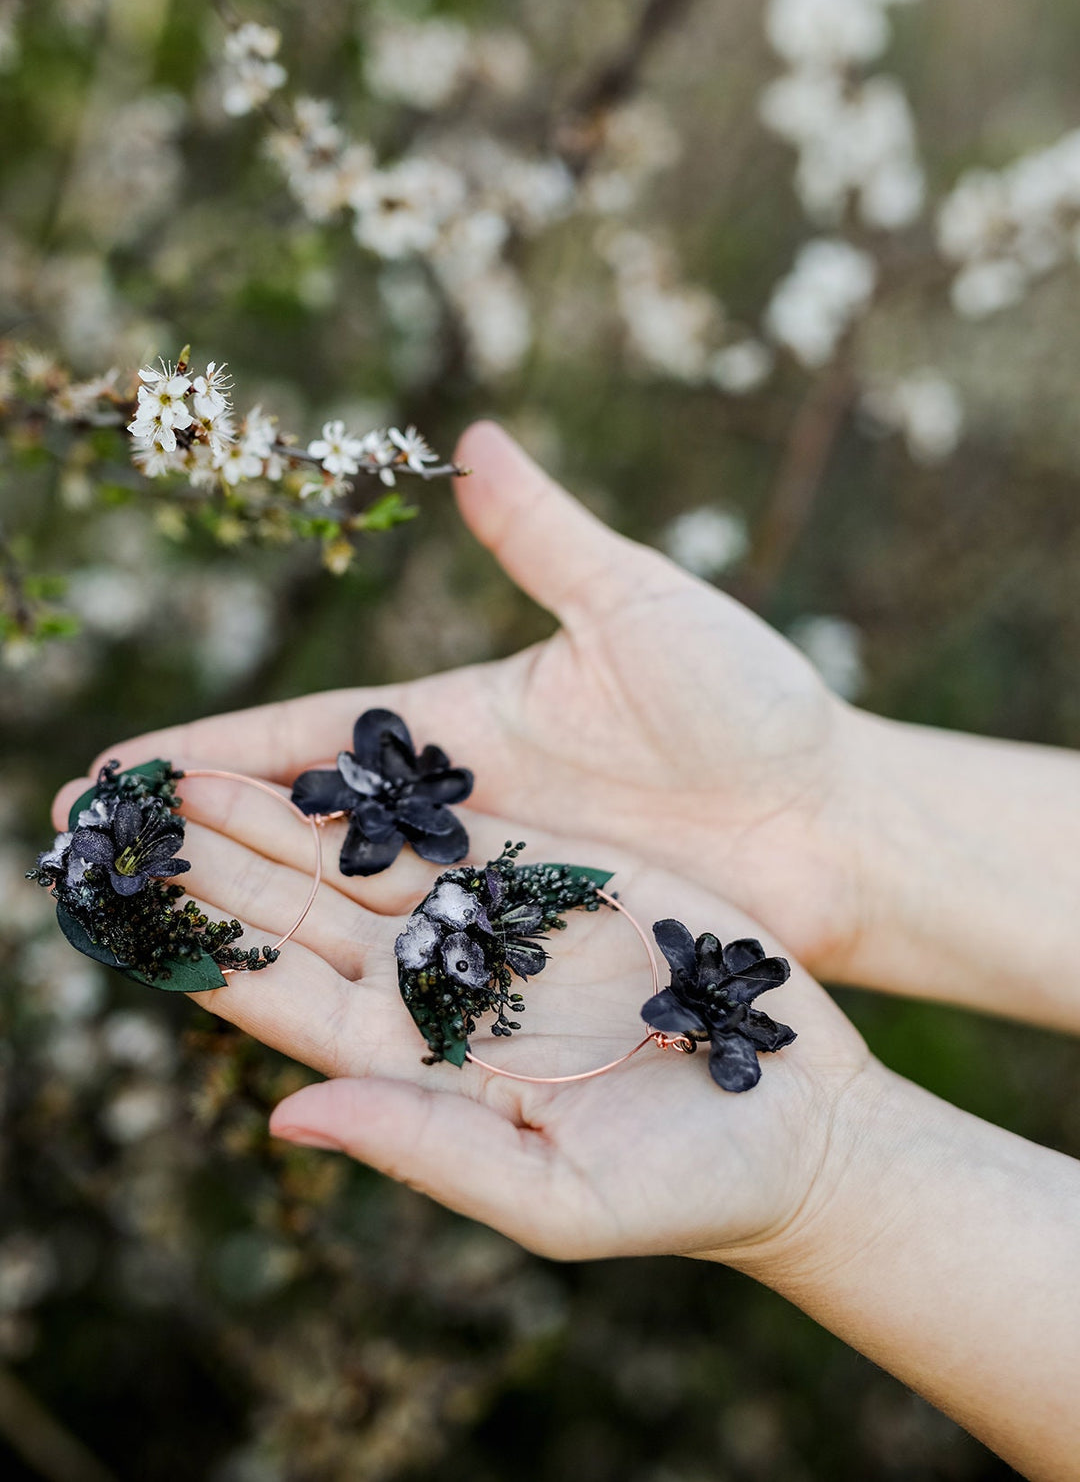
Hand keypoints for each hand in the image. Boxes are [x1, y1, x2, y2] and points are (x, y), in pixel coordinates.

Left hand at [52, 768, 869, 1261]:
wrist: (801, 1127)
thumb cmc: (683, 1188)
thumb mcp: (552, 1196)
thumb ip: (424, 1150)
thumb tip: (287, 1118)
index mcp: (417, 1065)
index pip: (282, 1001)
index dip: (200, 951)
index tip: (122, 904)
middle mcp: (437, 989)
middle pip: (298, 917)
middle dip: (212, 865)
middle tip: (121, 814)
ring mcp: (492, 928)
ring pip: (358, 861)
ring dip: (272, 820)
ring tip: (182, 773)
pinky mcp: (554, 877)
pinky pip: (448, 826)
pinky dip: (377, 796)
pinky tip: (312, 763)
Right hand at [86, 420, 866, 976]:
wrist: (831, 818)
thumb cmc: (747, 702)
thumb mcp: (637, 604)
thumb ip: (544, 537)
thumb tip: (470, 436)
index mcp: (461, 723)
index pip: (304, 736)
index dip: (207, 750)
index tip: (114, 770)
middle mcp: (455, 811)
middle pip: (295, 825)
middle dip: (187, 836)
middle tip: (78, 855)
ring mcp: (488, 886)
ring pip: (337, 901)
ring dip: (241, 910)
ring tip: (135, 925)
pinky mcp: (531, 949)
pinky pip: (412, 963)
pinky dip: (336, 971)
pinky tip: (266, 989)